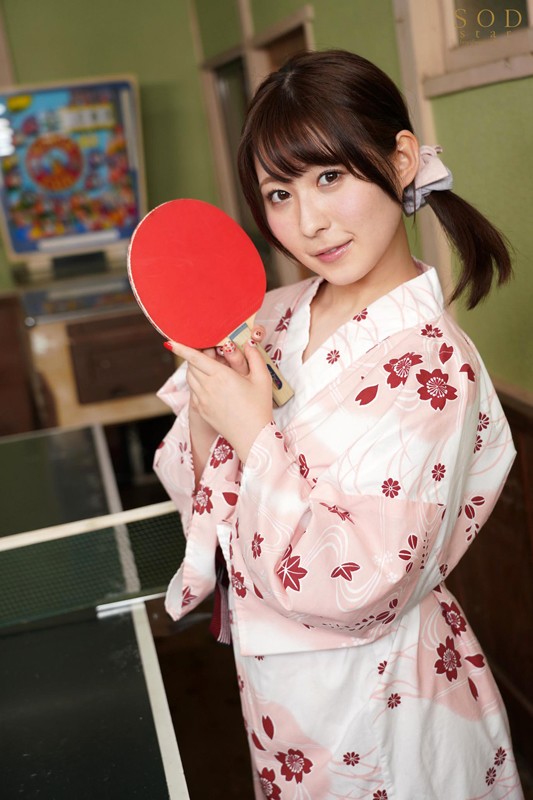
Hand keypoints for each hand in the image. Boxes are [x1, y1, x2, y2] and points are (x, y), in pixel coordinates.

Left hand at [167, 336, 272, 461]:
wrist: (252, 436)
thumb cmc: (259, 407)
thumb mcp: (263, 379)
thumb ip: (254, 357)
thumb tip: (248, 343)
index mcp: (221, 376)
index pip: (195, 358)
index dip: (182, 348)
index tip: (170, 342)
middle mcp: (207, 387)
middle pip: (191, 366)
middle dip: (195, 357)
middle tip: (207, 353)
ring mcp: (202, 400)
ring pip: (190, 379)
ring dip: (195, 370)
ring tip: (208, 368)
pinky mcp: (201, 410)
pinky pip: (193, 392)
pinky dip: (197, 384)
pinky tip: (210, 385)